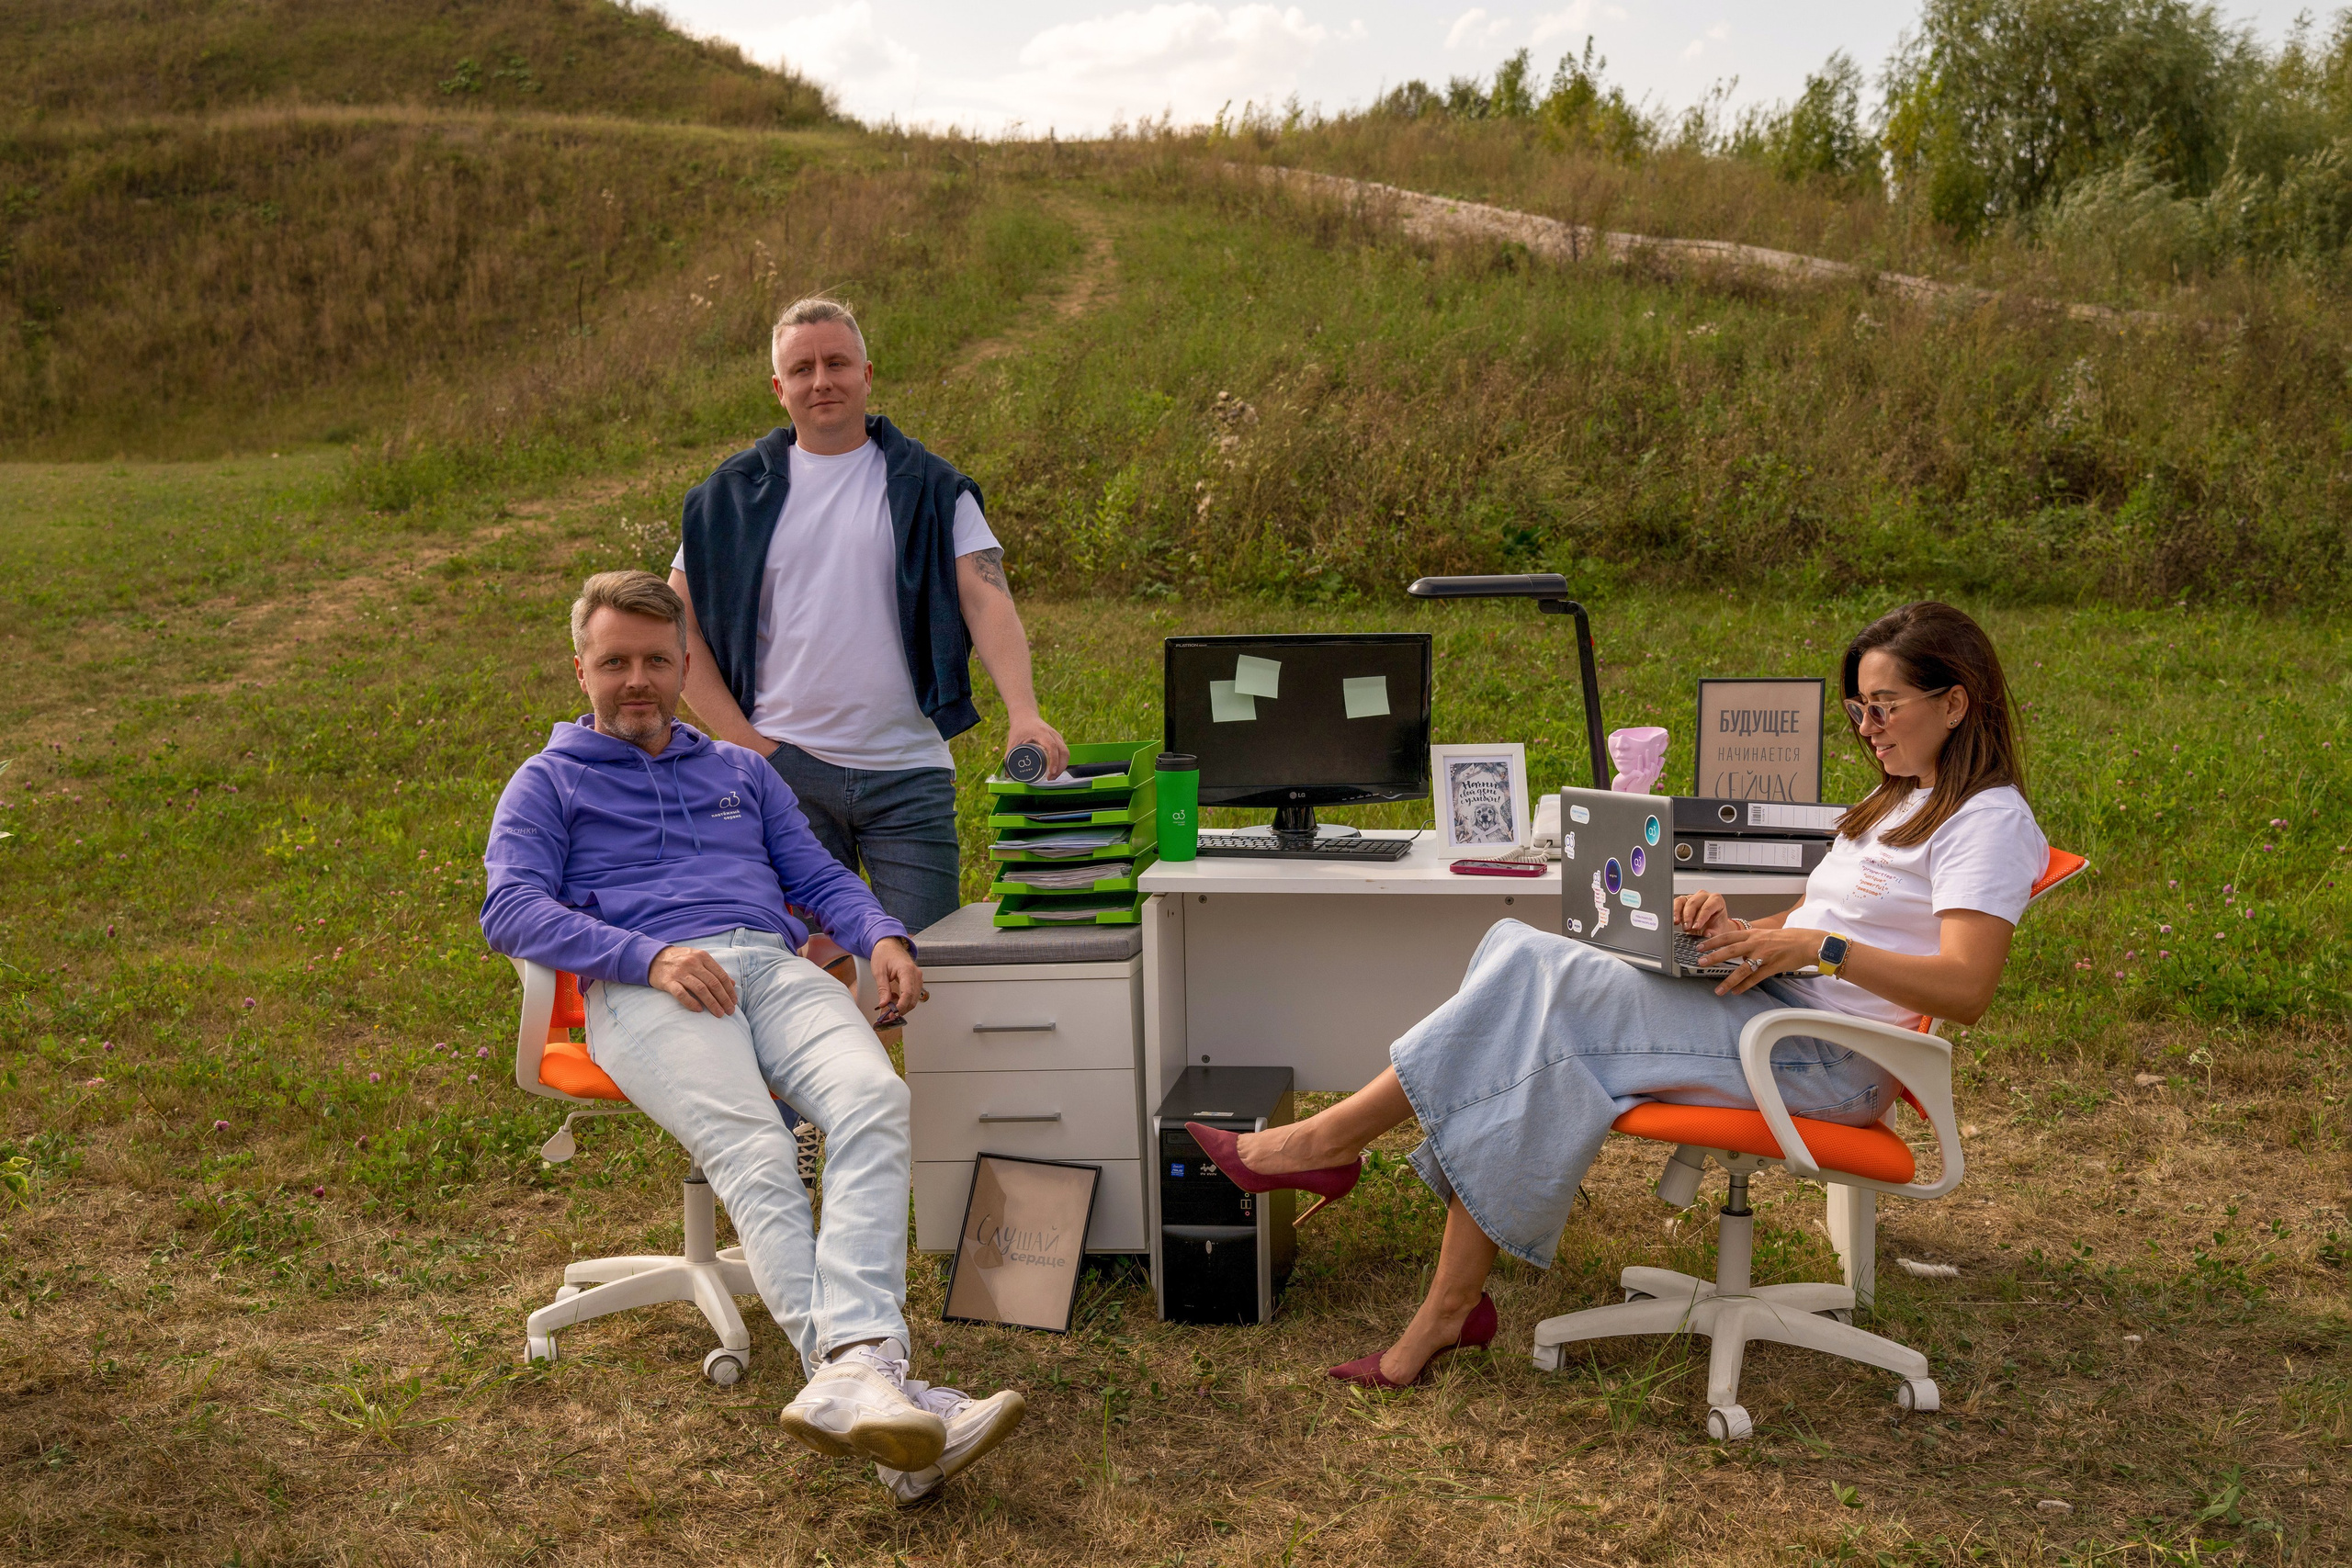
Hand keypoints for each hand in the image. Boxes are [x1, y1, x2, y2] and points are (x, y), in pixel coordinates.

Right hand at [649, 944, 737, 1015]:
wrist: (653, 958)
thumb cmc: (680, 960)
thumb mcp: (699, 959)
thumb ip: (715, 970)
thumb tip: (733, 983)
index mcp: (702, 957)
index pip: (721, 975)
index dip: (729, 990)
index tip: (734, 1002)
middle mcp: (692, 963)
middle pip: (713, 983)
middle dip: (724, 999)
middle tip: (730, 1011)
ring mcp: (680, 972)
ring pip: (701, 989)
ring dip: (712, 1003)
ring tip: (719, 1013)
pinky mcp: (668, 981)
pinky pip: (681, 994)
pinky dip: (691, 1003)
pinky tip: (699, 1010)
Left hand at [870, 937, 923, 1022]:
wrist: (889, 945)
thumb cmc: (884, 954)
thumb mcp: (879, 972)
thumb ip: (883, 989)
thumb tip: (884, 1004)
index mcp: (907, 970)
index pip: (907, 993)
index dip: (901, 1006)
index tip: (892, 1014)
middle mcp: (916, 974)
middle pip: (913, 999)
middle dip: (901, 1010)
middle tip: (888, 1016)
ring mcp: (917, 977)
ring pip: (914, 999)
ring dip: (903, 1006)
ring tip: (889, 1007)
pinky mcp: (916, 980)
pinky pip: (913, 994)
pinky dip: (904, 1001)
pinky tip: (894, 999)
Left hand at [1005, 712, 1067, 778]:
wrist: (1025, 715)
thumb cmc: (1019, 728)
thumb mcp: (1013, 741)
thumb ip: (1009, 757)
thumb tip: (1008, 775)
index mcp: (1042, 733)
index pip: (1052, 747)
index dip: (1054, 760)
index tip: (1051, 772)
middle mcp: (1052, 734)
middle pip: (1063, 751)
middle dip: (1060, 767)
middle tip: (1051, 778)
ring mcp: (1057, 736)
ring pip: (1066, 752)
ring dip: (1062, 766)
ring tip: (1053, 776)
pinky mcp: (1058, 739)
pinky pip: (1064, 751)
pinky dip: (1062, 761)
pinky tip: (1056, 769)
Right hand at [1671, 890, 1739, 939]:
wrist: (1712, 928)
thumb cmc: (1717, 927)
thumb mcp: (1719, 932)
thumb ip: (1715, 933)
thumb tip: (1707, 934)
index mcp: (1717, 900)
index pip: (1708, 907)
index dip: (1701, 917)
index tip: (1696, 927)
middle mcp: (1704, 896)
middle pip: (1694, 903)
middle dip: (1689, 916)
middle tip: (1687, 928)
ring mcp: (1693, 897)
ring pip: (1683, 901)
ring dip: (1678, 913)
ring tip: (1677, 923)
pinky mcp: (1683, 901)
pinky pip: (1676, 903)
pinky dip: (1673, 911)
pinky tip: (1674, 919)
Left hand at [1696, 925, 1827, 996]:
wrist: (1807, 942)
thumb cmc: (1787, 938)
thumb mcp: (1765, 934)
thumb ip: (1750, 940)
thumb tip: (1736, 949)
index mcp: (1754, 934)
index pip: (1729, 936)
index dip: (1713, 941)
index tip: (1700, 946)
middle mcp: (1756, 943)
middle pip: (1730, 950)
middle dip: (1713, 956)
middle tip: (1700, 962)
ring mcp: (1764, 956)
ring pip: (1742, 969)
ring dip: (1728, 980)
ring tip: (1718, 989)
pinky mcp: (1772, 967)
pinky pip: (1755, 979)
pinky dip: (1744, 986)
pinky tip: (1736, 992)